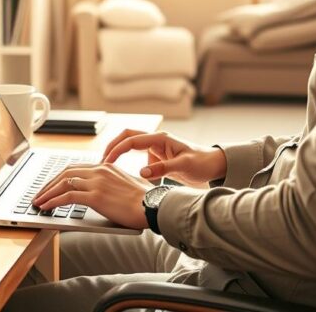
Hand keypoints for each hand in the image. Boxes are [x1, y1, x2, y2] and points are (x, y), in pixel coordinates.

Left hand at [32, 163, 150, 229]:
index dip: (60, 177)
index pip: (77, 168)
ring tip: (38, 202)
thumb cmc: (146, 201)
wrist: (155, 206)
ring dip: (47, 193)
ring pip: (63, 183)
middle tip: (40, 193)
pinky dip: (53, 200)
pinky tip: (46, 207)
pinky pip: (67, 196)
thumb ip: (112, 184)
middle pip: (66, 173)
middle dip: (50, 183)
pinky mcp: (95, 195)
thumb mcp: (127, 185)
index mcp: (107, 166)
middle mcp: (100, 170)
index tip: (52, 185)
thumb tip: (102, 193)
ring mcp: (97, 182)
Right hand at [102, 129, 226, 186]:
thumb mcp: (183, 166)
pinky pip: (138, 159)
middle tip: (101, 161)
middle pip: (126, 137)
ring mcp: (156, 149)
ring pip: (131, 147)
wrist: (214, 167)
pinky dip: (129, 165)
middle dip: (112, 146)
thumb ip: (162, 169)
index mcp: (160, 139)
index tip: (106, 162)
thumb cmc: (202, 163)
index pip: (131, 140)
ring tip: (108, 170)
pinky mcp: (158, 159)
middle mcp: (156, 141)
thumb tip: (142, 173)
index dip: (116, 149)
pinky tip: (126, 177)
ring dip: (119, 155)